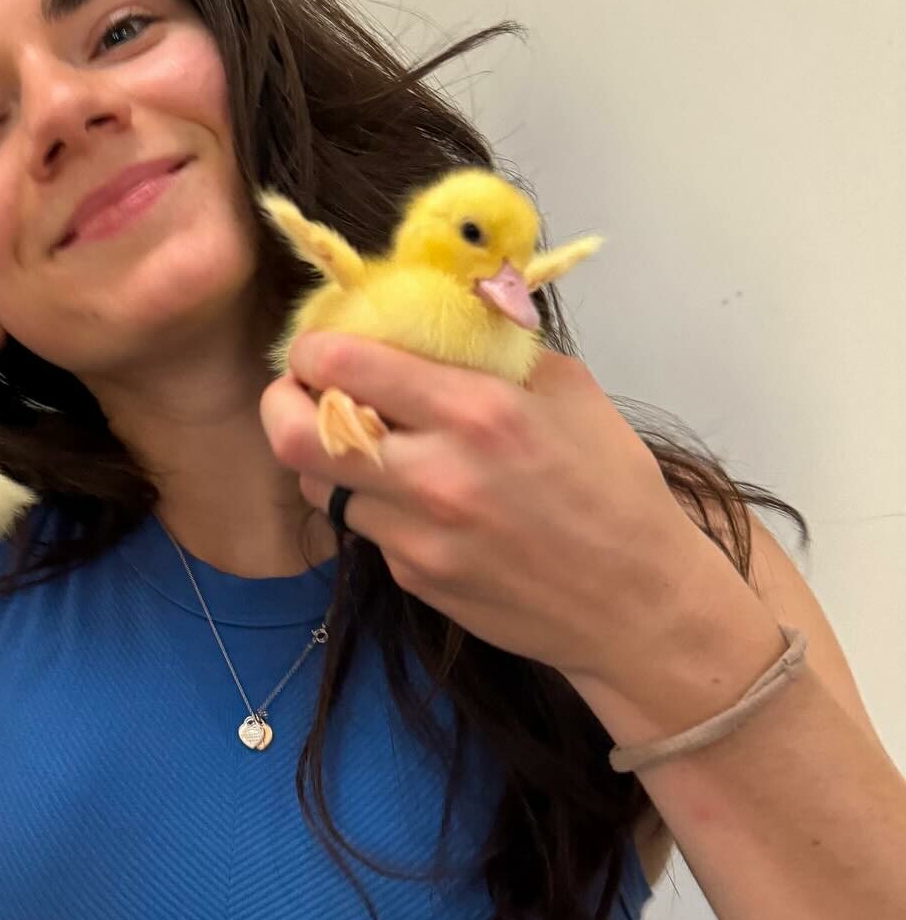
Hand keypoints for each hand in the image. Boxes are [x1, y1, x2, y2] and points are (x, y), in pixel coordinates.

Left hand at [260, 332, 724, 687]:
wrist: (637, 605)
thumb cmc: (613, 488)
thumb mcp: (569, 392)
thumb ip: (492, 350)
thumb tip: (432, 314)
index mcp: (477, 412)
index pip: (344, 365)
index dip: (312, 349)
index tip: (318, 346)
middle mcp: (436, 475)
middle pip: (295, 437)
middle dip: (280, 404)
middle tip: (297, 392)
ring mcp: (418, 537)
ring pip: (322, 486)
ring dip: (329, 459)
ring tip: (365, 444)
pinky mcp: (414, 579)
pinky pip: (366, 529)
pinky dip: (375, 506)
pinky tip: (418, 501)